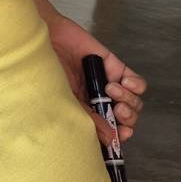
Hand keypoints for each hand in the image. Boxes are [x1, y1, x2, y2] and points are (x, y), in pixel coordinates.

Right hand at [46, 16, 145, 143]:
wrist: (45, 42)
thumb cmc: (45, 71)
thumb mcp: (64, 100)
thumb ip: (89, 119)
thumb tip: (111, 138)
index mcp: (83, 111)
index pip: (108, 129)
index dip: (118, 134)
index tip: (121, 134)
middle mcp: (97, 100)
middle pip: (126, 117)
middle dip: (127, 118)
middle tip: (117, 110)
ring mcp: (108, 84)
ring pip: (133, 101)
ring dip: (127, 100)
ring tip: (111, 89)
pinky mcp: (115, 68)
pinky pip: (137, 82)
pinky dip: (135, 86)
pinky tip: (122, 83)